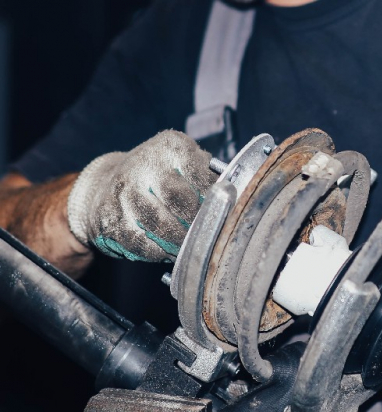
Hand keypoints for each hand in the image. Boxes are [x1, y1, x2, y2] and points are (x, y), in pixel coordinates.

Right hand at [66, 130, 216, 261]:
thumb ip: (209, 175)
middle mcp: (143, 165)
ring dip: (181, 241)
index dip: (214, 198)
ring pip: (161, 225)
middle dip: (198, 221)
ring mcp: (124, 193)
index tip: (224, 210)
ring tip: (192, 245)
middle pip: (179, 199)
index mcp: (170, 147)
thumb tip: (236, 196)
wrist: (104, 186)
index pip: (200, 174)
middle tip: (209, 232)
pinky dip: (160, 252)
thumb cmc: (158, 176)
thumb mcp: (185, 162)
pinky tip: (169, 250)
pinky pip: (143, 244)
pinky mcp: (112, 220)